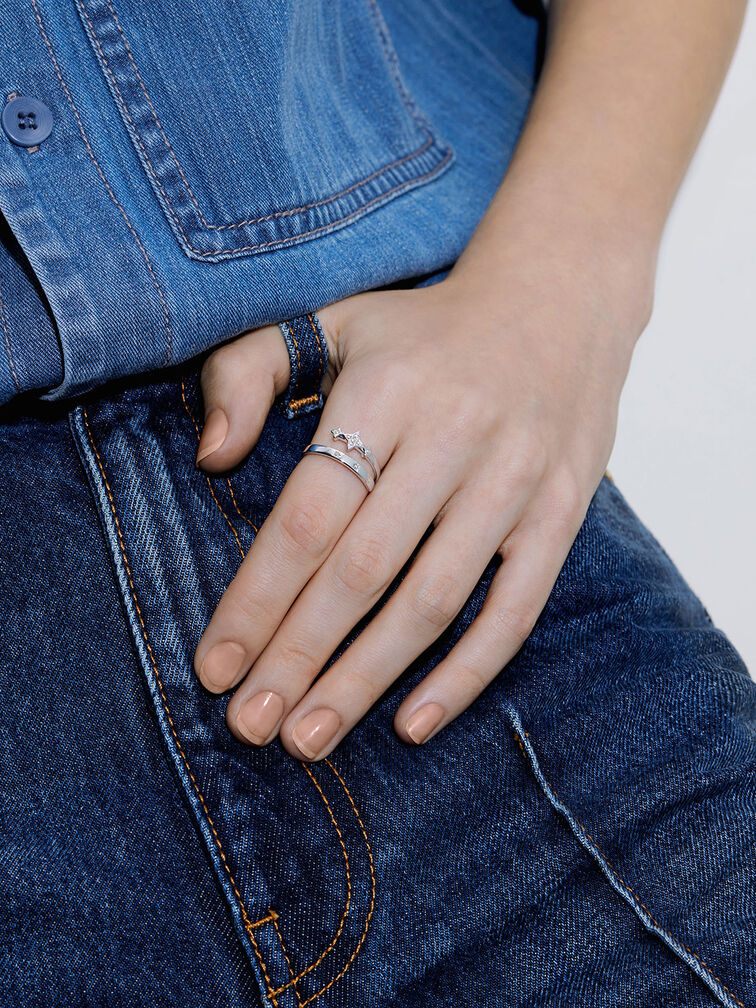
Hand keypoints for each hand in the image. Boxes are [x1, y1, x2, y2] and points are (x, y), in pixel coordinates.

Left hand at [192, 250, 650, 761]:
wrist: (561, 301)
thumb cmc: (428, 328)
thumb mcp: (332, 321)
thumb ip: (249, 370)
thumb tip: (210, 455)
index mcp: (386, 390)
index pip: (308, 516)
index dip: (256, 599)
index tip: (215, 666)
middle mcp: (454, 437)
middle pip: (361, 571)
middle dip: (298, 656)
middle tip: (249, 725)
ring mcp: (516, 480)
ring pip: (432, 602)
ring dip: (365, 679)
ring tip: (308, 737)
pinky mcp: (561, 513)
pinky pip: (515, 610)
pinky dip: (466, 674)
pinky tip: (414, 722)